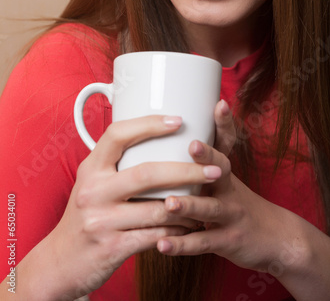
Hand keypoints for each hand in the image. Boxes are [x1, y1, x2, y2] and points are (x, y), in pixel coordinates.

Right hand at [31, 115, 221, 299]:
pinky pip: (156, 237)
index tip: (178, 121)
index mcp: (90, 169)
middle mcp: (93, 191)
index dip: (149, 125)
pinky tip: (190, 226)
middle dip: (187, 171)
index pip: (117, 135)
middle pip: (147, 173)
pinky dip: (178, 231)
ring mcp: (102, 221)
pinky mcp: (112, 248)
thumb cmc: (85, 215)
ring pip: (158, 209)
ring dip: (189, 207)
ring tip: (208, 201)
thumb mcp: (91, 184)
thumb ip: (115, 165)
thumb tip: (154, 140)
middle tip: (214, 170)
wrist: (61, 262)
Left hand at [156, 101, 299, 272]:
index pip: (226, 143)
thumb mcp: (226, 181)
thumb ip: (202, 164)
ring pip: (209, 209)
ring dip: (189, 205)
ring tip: (169, 202)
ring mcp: (230, 215)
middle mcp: (229, 189)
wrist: (275, 237)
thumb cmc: (237, 203)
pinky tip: (161, 245)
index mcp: (225, 172)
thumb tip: (172, 136)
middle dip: (206, 157)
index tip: (220, 104)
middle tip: (192, 145)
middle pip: (220, 170)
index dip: (225, 123)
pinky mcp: (227, 241)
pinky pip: (202, 243)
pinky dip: (181, 245)